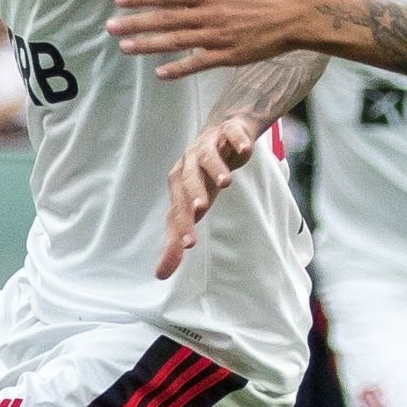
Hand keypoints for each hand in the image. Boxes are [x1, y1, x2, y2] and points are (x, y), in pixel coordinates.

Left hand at [109, 0, 314, 79]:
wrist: (299, 15)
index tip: (119, 2)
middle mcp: (209, 14)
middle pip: (164, 19)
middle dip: (135, 24)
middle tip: (110, 28)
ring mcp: (218, 37)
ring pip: (176, 42)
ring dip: (148, 46)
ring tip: (125, 49)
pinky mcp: (230, 56)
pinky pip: (199, 64)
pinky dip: (179, 69)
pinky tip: (160, 73)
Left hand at [156, 113, 258, 279]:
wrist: (224, 131)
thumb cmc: (204, 176)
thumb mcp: (192, 206)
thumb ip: (177, 238)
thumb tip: (160, 274)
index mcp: (179, 183)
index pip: (178, 206)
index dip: (182, 224)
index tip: (189, 244)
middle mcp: (190, 163)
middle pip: (188, 179)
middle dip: (194, 193)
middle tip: (201, 210)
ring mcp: (209, 145)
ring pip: (208, 156)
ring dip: (216, 168)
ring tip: (227, 182)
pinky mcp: (230, 132)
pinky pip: (233, 135)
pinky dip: (238, 142)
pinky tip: (245, 151)